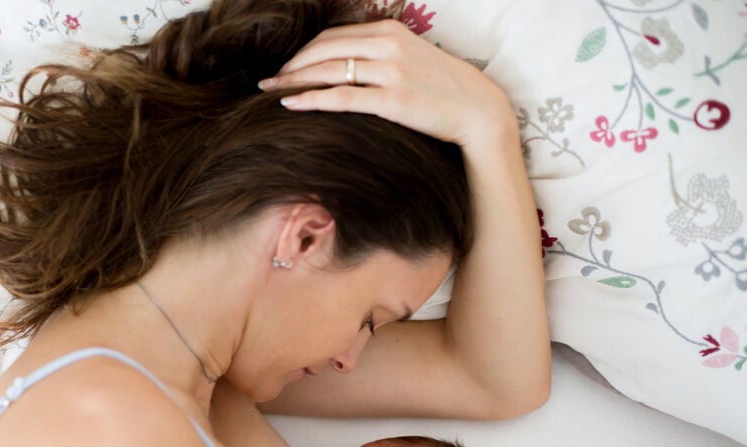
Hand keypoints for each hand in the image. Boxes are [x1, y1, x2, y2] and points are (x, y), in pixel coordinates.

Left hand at [259, 20, 513, 149]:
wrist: (479, 112)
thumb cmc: (445, 89)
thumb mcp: (413, 57)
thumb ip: (381, 54)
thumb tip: (347, 63)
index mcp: (390, 31)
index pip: (333, 36)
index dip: (303, 52)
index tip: (285, 67)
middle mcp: (388, 46)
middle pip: (324, 50)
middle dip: (292, 66)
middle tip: (269, 82)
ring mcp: (390, 72)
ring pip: (328, 71)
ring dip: (294, 82)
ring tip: (271, 94)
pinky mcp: (392, 101)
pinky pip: (342, 97)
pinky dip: (312, 100)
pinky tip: (291, 105)